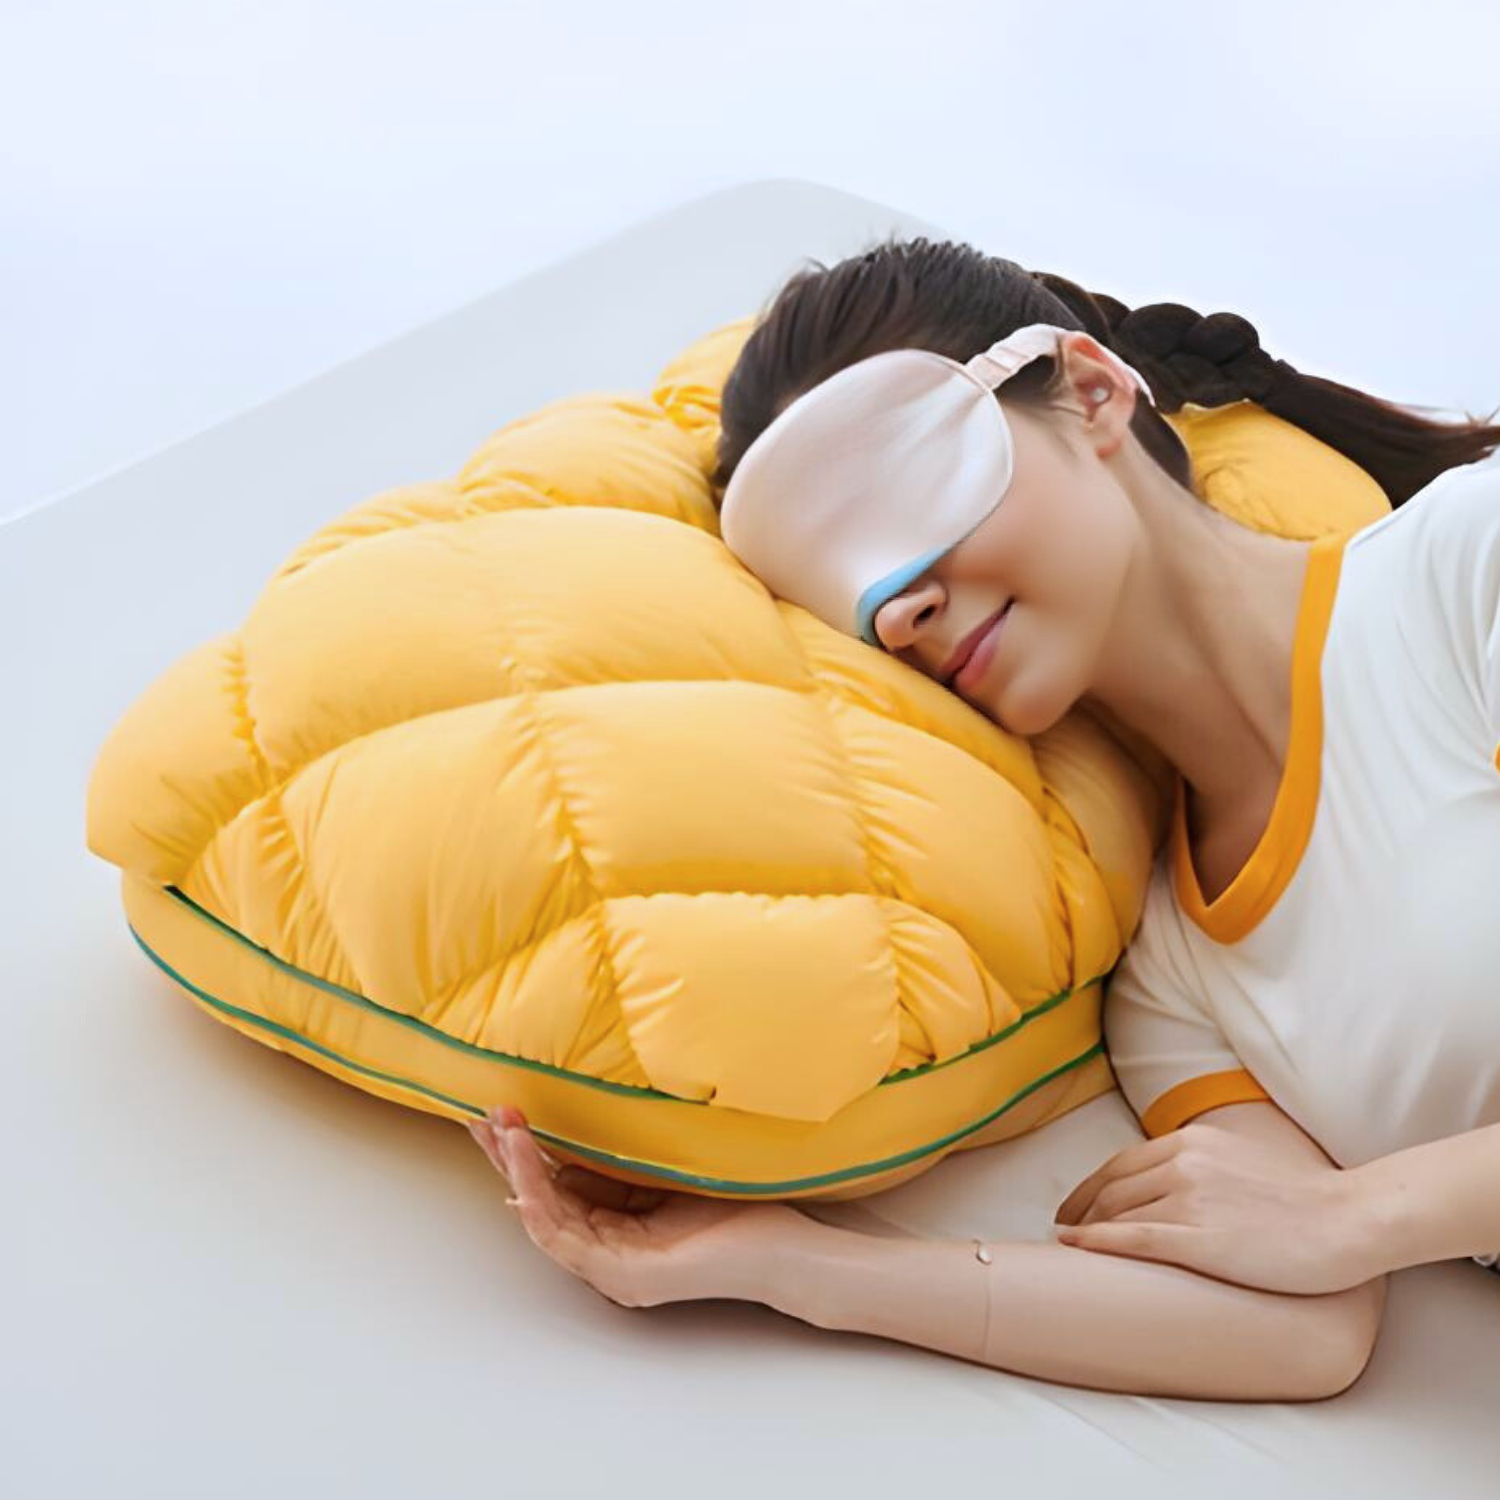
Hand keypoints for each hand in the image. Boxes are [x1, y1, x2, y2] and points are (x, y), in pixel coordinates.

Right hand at [467, 1105, 804, 1307]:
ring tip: (504, 1133)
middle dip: (507, 1158)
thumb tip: (576, 1123)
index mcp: (614, 1223)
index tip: (500, 1111)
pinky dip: (540, 1207)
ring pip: (544, 1219)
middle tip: (481, 1118)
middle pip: (539, 1201)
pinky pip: (567, 1242)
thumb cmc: (734, 1206)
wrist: (782, 1247)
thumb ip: (620, 1158)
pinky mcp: (624, 1276)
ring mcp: (612, 1267)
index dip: (523, 1150)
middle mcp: (606, 1248)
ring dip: (519, 1174)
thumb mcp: (662, 1168)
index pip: (554, 1185)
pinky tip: (525, 1179)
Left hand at [1050, 1121, 1380, 1293]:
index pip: (1122, 1162)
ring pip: (1118, 1213)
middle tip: (1063, 1228)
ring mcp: (1190, 1199)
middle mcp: (1184, 1162)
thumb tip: (1175, 1176)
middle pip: (1113, 1188)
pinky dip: (1096, 1242)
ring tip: (1069, 1246)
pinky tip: (1074, 1247)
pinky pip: (1132, 1238)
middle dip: (1081, 1210)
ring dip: (1086, 1229)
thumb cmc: (1306, 1197)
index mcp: (1194, 1140)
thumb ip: (1205, 1161)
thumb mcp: (1243, 1158)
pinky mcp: (1200, 1239)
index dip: (1091, 1186)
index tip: (1074, 1205)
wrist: (1348, 1219)